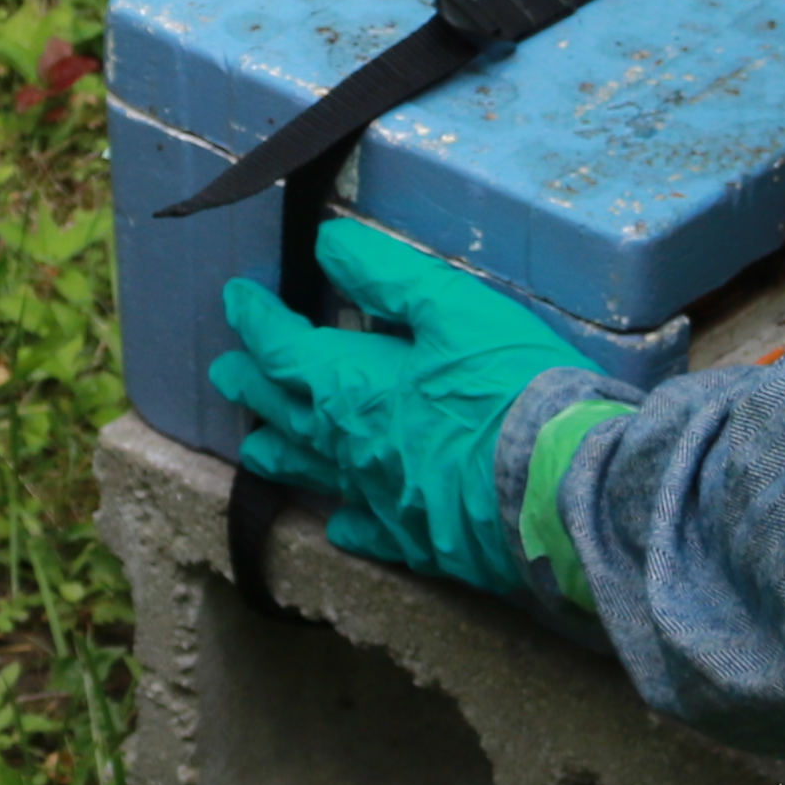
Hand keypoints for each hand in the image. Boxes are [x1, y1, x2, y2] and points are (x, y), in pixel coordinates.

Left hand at [211, 222, 604, 599]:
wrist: (560, 487)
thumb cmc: (510, 387)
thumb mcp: (453, 308)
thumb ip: (386, 275)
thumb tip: (324, 243)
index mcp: (352, 388)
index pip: (285, 349)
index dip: (256, 320)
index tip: (236, 297)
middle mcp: (351, 448)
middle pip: (286, 412)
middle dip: (253, 386)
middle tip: (224, 372)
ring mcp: (381, 500)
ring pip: (313, 473)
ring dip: (280, 453)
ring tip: (254, 448)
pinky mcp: (420, 541)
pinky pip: (368, 532)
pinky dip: (347, 521)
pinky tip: (338, 523)